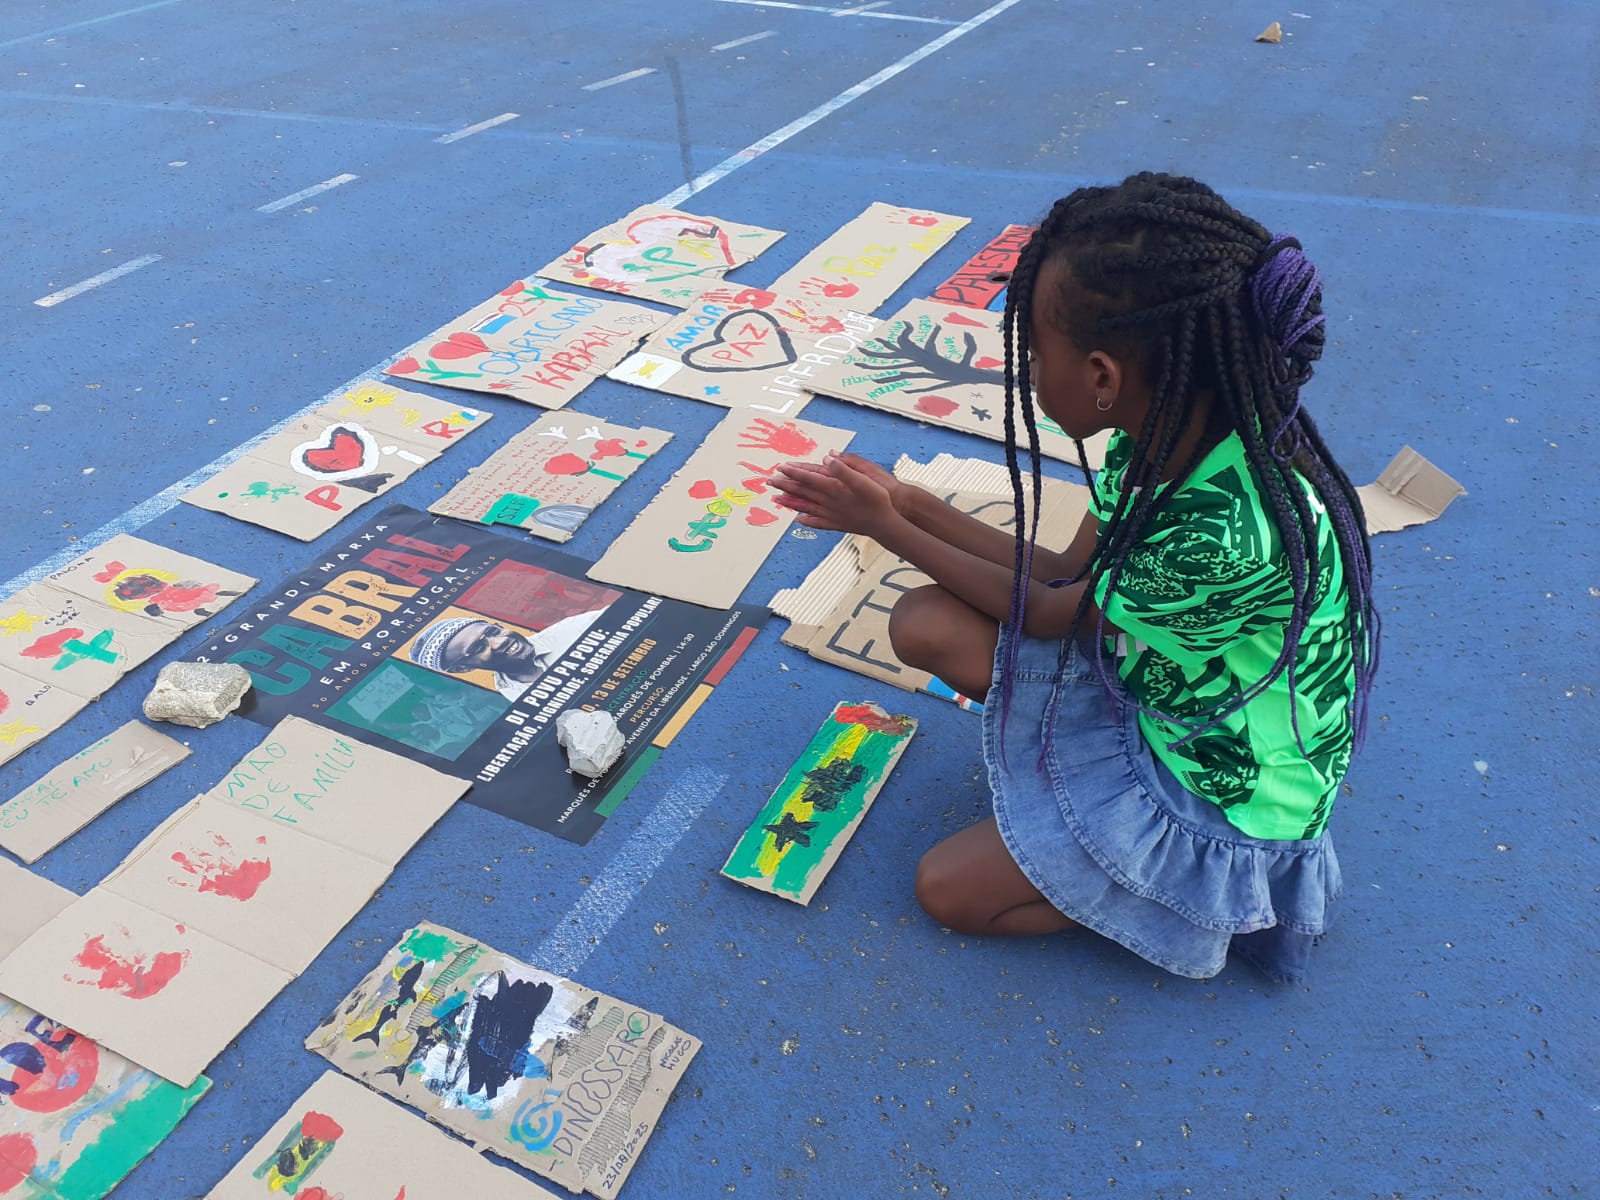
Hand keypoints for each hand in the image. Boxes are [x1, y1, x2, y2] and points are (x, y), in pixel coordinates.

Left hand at [770, 452, 904, 536]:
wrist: (885, 524)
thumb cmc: (878, 501)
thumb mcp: (864, 480)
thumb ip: (844, 469)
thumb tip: (827, 459)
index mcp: (834, 488)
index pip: (809, 478)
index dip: (794, 472)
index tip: (780, 467)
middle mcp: (829, 502)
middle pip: (803, 492)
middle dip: (785, 485)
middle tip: (769, 481)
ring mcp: (832, 514)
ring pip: (805, 507)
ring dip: (790, 502)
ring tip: (776, 499)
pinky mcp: (837, 524)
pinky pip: (817, 522)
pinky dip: (806, 520)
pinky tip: (798, 520)